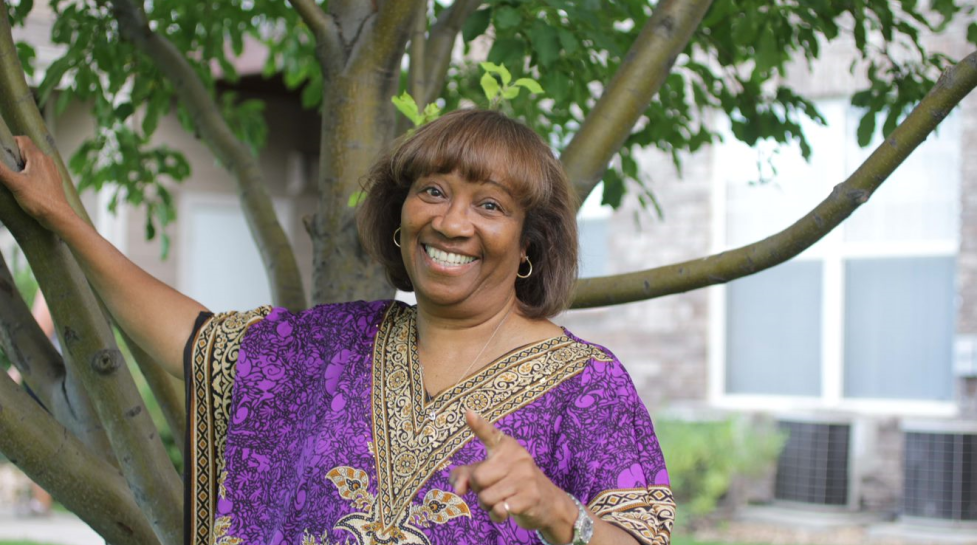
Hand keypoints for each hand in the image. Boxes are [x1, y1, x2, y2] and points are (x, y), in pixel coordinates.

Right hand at [0, 136, 72, 229]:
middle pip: (27, 150)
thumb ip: (1, 171)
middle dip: (13, 155)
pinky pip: (38, 171)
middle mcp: (47, 161)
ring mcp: (51, 170)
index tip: (1, 151)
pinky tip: (22, 184)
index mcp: (38, 157)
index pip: (22, 140)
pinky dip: (28, 173)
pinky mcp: (52, 180)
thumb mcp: (15, 184)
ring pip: (33, 161)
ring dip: (21, 164)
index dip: (10, 142)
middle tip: (3, 165)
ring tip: (11, 175)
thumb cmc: (39, 200)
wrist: (58, 216)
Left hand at [450, 410, 577, 542]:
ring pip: (485, 497)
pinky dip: (497, 515)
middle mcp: (517, 457)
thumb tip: (458, 489)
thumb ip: (466, 475)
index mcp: (505, 446)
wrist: (548, 502)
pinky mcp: (530, 497)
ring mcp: (525, 476)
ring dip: (487, 505)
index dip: (478, 425)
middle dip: (479, 490)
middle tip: (493, 489)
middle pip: (477, 478)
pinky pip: (498, 510)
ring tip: (501, 500)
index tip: (468, 413)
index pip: (489, 434)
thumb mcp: (489, 474)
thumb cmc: (511, 483)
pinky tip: (507, 510)